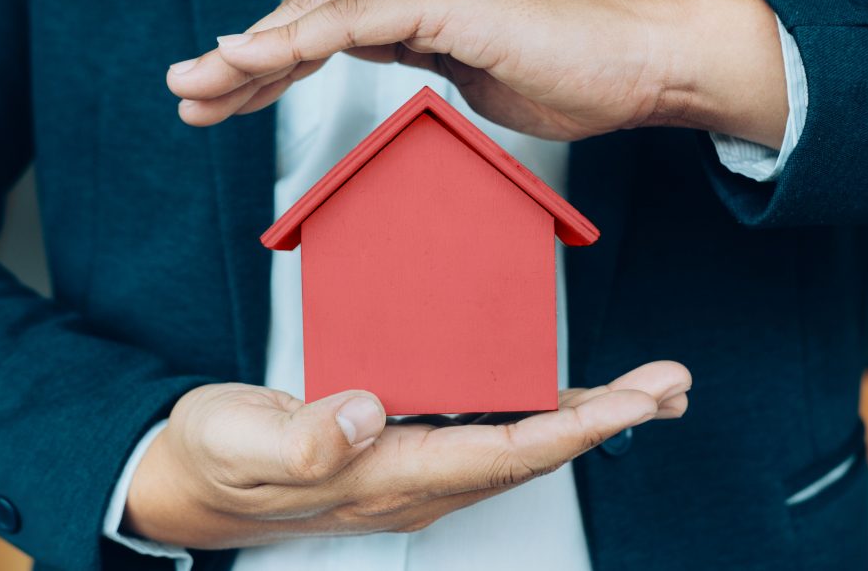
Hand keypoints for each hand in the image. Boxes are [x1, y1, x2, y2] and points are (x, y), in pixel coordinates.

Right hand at [123, 361, 689, 547]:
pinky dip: (541, 413)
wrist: (197, 482)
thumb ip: (299, 439)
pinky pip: (489, 432)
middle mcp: (414, 481)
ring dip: (588, 418)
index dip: (572, 431)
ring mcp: (414, 470)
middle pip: (530, 453)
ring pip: (519, 444)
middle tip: (671, 386)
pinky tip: (569, 398)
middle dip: (607, 421)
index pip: (498, 455)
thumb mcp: (237, 443)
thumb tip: (366, 410)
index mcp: (382, 478)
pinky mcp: (406, 448)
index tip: (634, 404)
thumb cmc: (216, 458)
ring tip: (650, 392)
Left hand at [167, 0, 786, 147]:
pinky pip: (352, 19)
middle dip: (242, 59)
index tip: (225, 94)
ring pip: (317, 10)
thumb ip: (419, 49)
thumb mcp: (472, 65)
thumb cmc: (576, 70)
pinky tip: (246, 65)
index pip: (328, 14)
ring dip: (249, 55)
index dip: (269, 57)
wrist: (651, 60)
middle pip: (309, 8)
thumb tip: (379, 51)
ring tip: (195, 91)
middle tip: (186, 94)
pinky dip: (294, 44)